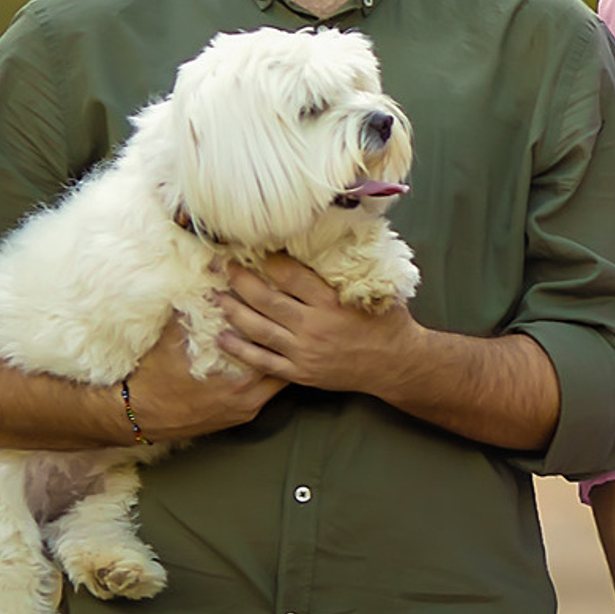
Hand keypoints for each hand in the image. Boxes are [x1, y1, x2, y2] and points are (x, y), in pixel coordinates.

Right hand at [123, 310, 284, 440]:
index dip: (275, 326)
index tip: (278, 309)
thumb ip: (192, 310)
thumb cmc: (153, 379)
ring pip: (276, 382)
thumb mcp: (172, 338)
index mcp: (238, 380)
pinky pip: (263, 395)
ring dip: (276, 361)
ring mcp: (244, 410)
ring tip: (278, 340)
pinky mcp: (238, 418)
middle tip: (286, 324)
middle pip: (282, 367)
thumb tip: (202, 282)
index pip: (272, 348)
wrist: (135, 416)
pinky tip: (261, 362)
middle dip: (283, 344)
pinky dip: (265, 378)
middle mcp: (247, 399)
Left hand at [216, 256, 418, 398]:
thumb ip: (349, 273)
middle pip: (267, 301)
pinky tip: (223, 337)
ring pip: (259, 329)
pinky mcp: (300, 372)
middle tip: (224, 267)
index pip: (292, 277)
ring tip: (218, 296)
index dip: (270, 261)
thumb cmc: (388, 323)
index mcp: (332, 303)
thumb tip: (337, 241)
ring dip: (234, 311)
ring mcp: (305, 352)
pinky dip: (240, 349)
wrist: (397, 364)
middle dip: (241, 281)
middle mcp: (315, 327)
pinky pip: (262, 360)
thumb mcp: (373, 292)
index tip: (256, 250)